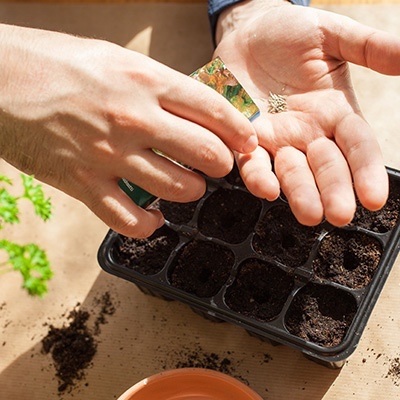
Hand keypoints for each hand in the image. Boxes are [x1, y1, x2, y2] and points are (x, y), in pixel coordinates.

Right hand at [0, 24, 256, 237]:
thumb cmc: (54, 63)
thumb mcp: (115, 60)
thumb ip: (157, 86)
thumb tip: (192, 110)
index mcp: (145, 81)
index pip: (214, 111)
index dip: (239, 132)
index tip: (247, 144)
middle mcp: (134, 118)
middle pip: (207, 154)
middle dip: (221, 165)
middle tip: (216, 166)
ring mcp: (109, 154)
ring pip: (178, 189)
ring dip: (190, 191)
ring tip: (184, 185)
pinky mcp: (83, 185)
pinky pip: (131, 221)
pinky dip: (149, 225)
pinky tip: (152, 217)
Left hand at [215, 0, 398, 226]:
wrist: (247, 34)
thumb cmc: (290, 33)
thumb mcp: (331, 35)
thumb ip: (366, 47)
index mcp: (335, 113)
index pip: (357, 146)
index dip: (366, 171)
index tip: (374, 198)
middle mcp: (308, 134)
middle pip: (326, 167)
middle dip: (334, 191)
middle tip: (339, 215)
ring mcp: (277, 140)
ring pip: (291, 173)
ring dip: (300, 193)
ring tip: (309, 213)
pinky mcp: (246, 139)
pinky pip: (252, 162)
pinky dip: (258, 176)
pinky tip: (266, 189)